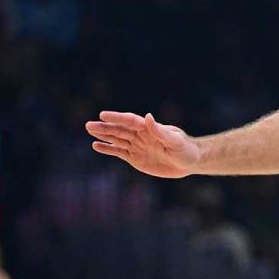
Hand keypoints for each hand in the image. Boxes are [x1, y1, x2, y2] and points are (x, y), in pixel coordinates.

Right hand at [86, 111, 200, 177]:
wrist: (190, 163)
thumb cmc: (186, 150)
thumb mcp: (175, 141)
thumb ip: (160, 130)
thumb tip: (147, 116)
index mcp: (149, 129)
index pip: (130, 121)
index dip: (117, 118)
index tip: (103, 115)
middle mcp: (141, 136)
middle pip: (120, 130)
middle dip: (105, 127)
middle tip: (88, 125)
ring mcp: (137, 146)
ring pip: (117, 139)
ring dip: (103, 135)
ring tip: (89, 130)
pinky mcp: (135, 158)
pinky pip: (119, 152)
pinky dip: (107, 149)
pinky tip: (96, 145)